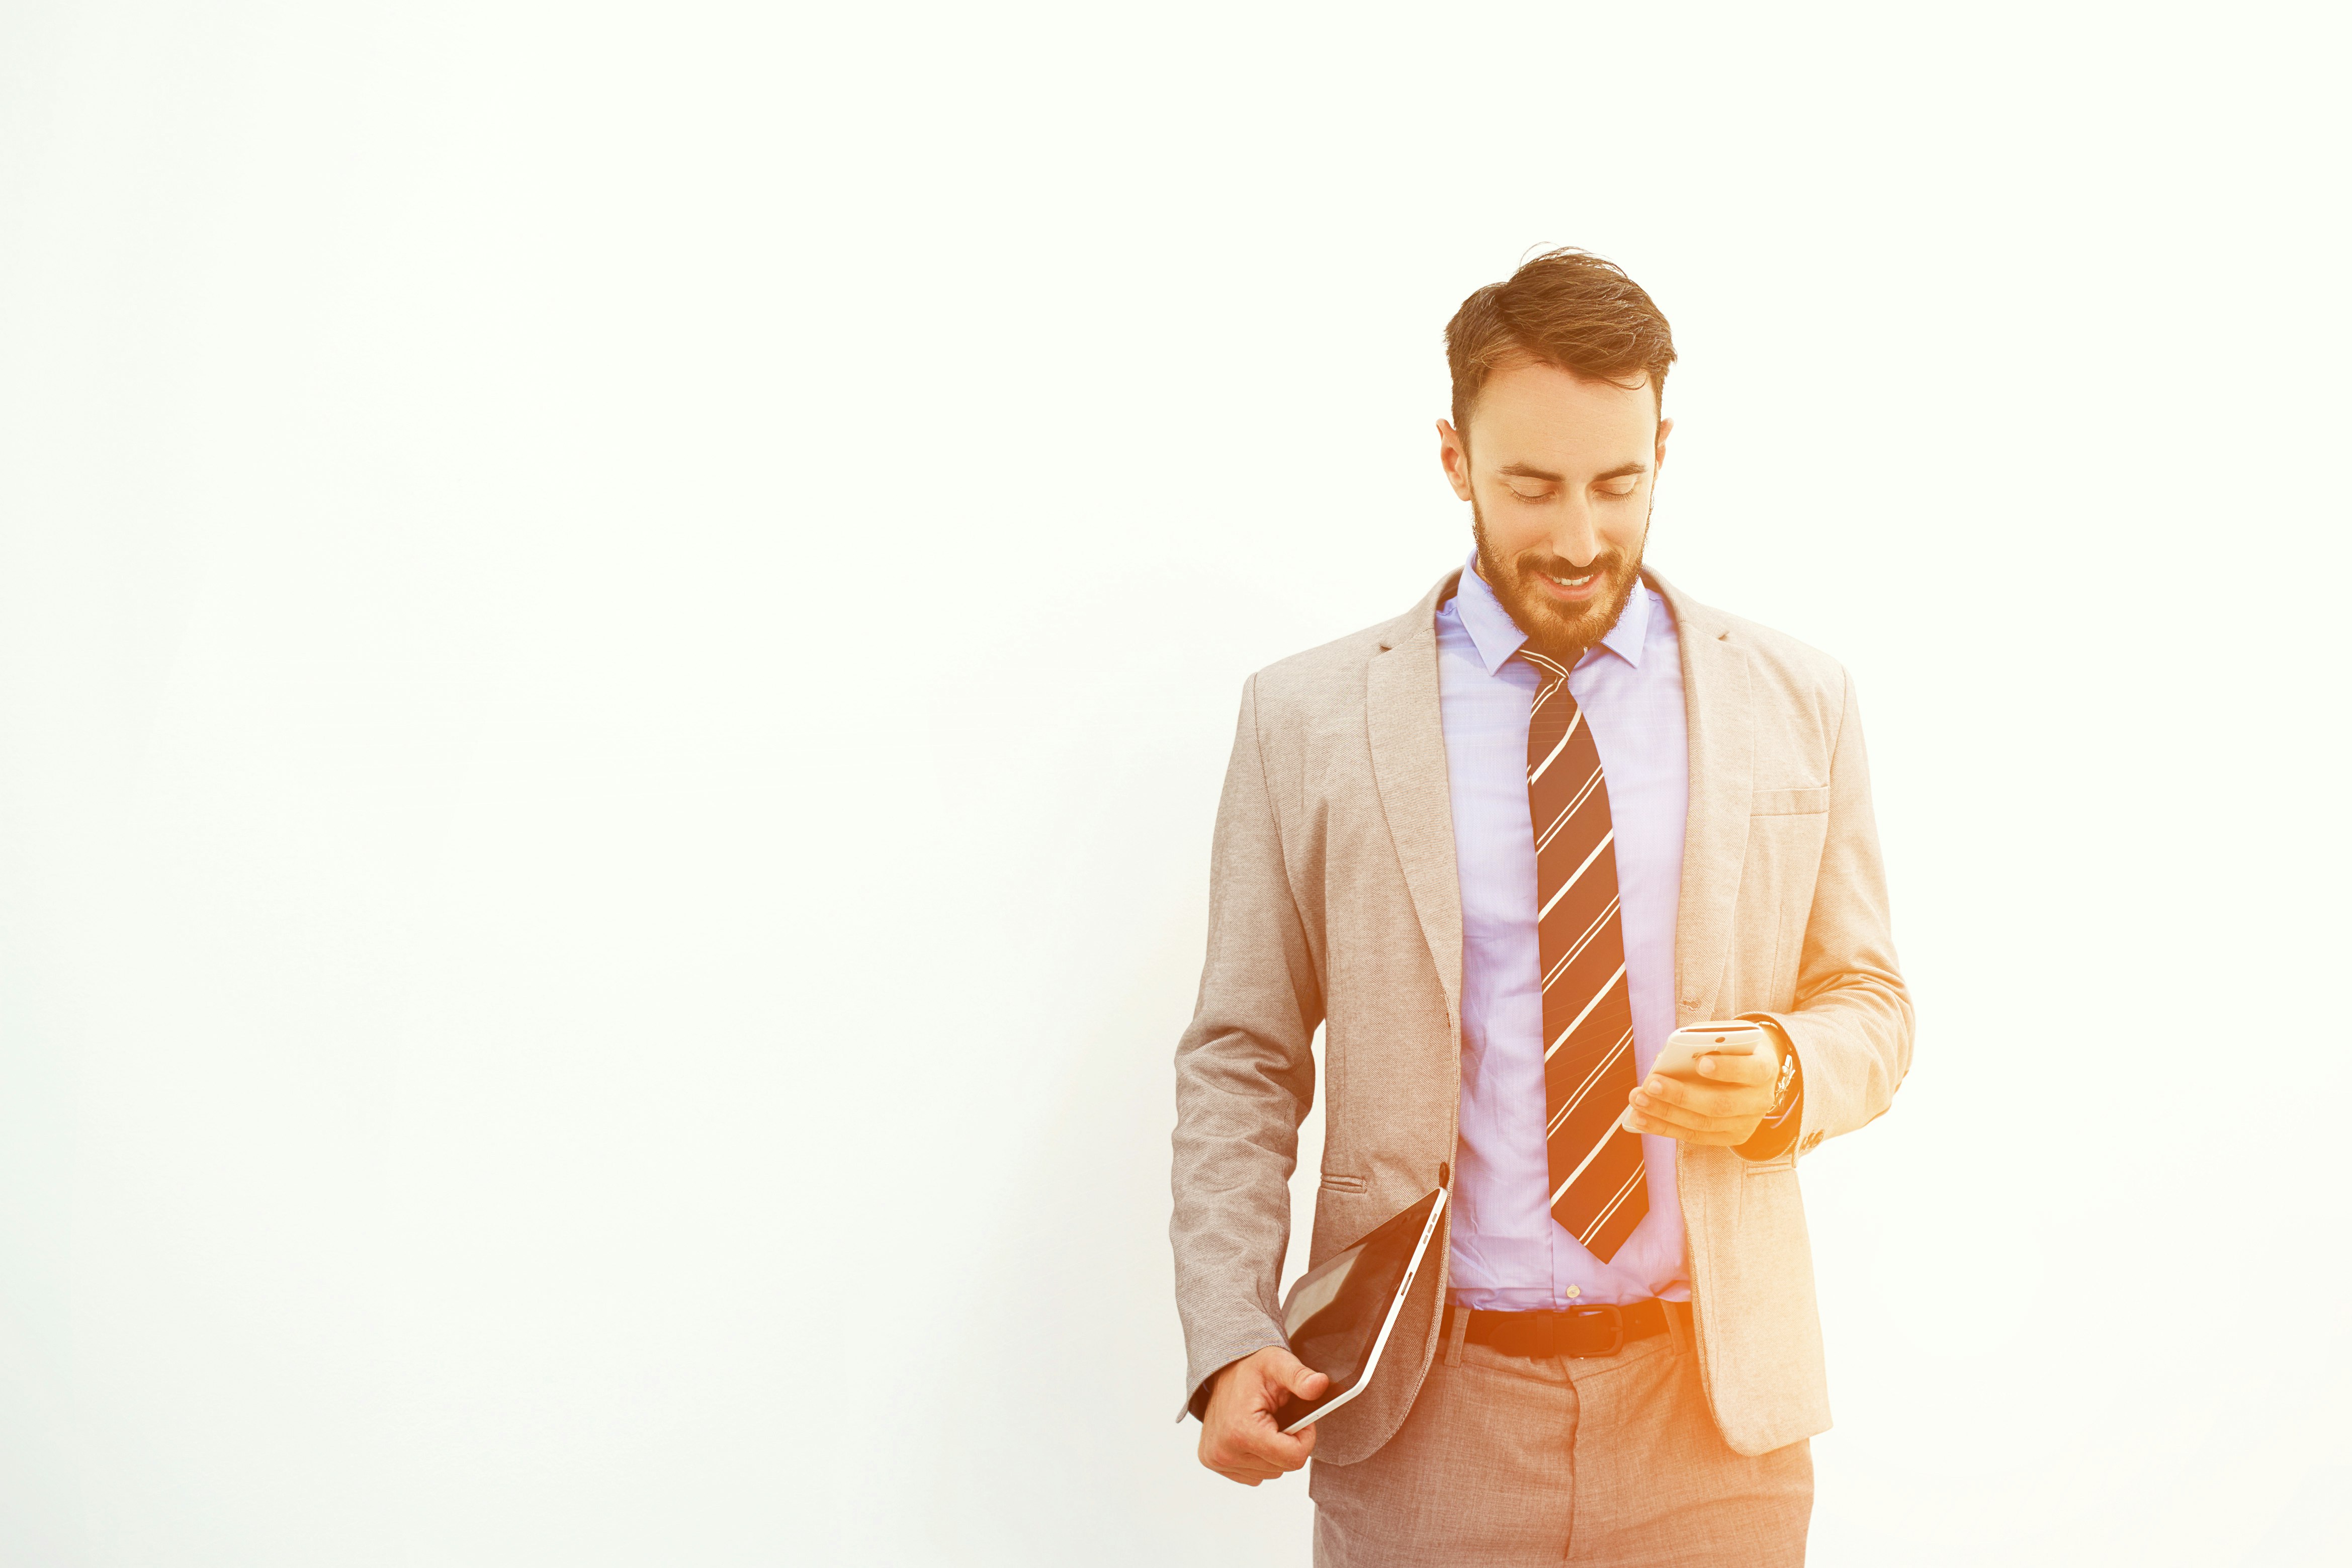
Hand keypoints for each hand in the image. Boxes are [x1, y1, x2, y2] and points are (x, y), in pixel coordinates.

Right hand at [1196, 1345, 1327, 1485]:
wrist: (1223, 1370)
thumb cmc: (1252, 1368)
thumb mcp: (1279, 1364)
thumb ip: (1300, 1377)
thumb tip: (1320, 1384)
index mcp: (1241, 1431)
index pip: (1294, 1458)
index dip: (1305, 1437)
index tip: (1299, 1419)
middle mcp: (1225, 1452)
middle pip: (1283, 1467)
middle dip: (1290, 1444)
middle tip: (1282, 1418)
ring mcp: (1218, 1460)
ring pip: (1271, 1473)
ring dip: (1275, 1452)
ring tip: (1266, 1425)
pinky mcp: (1215, 1463)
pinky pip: (1255, 1475)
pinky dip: (1261, 1458)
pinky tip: (1254, 1436)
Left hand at [1623, 1036, 1782, 1146]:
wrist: (1755, 1071)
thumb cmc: (1732, 1049)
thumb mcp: (1725, 1038)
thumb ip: (1701, 1043)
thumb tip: (1663, 1060)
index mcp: (1764, 1068)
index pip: (1751, 1070)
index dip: (1727, 1069)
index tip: (1700, 1063)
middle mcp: (1759, 1100)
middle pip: (1720, 1104)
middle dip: (1682, 1095)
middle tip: (1651, 1084)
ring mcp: (1746, 1123)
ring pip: (1703, 1124)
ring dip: (1665, 1114)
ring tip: (1638, 1102)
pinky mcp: (1731, 1137)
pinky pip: (1694, 1136)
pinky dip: (1664, 1128)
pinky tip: (1641, 1119)